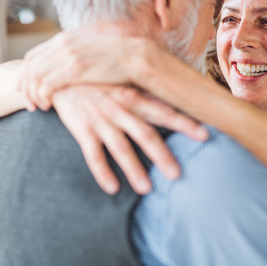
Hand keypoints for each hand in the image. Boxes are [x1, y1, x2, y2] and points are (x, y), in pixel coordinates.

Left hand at [18, 32, 155, 111]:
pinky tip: (47, 105)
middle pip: (29, 66)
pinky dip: (42, 96)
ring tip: (37, 107)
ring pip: (35, 76)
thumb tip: (62, 69)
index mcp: (64, 39)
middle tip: (28, 104)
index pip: (32, 56)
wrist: (135, 58)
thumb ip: (72, 56)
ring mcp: (67, 55)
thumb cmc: (114, 61)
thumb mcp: (88, 52)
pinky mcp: (74, 69)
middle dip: (24, 87)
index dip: (25, 75)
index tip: (25, 89)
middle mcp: (62, 44)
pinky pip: (46, 84)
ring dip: (32, 94)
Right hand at [51, 84, 208, 194]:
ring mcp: (101, 119)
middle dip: (162, 155)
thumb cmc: (100, 81)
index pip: (165, 112)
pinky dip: (102, 172)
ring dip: (134, 170)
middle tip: (177, 175)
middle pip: (146, 134)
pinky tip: (113, 189)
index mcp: (134, 97)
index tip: (205, 135)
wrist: (60, 75)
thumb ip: (148, 96)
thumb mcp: (124, 82)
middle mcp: (120, 108)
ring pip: (121, 148)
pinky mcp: (82, 129)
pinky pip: (93, 154)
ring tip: (148, 190)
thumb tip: (176, 102)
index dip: (185, 123)